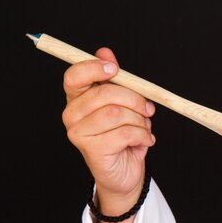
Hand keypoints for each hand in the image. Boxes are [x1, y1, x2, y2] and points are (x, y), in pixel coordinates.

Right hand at [62, 47, 155, 212]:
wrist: (124, 171)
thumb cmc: (123, 133)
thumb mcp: (123, 102)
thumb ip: (114, 78)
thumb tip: (105, 52)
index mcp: (77, 98)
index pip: (74, 75)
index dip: (94, 68)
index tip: (115, 69)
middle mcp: (72, 114)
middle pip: (104, 93)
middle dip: (135, 99)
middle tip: (149, 108)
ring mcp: (78, 133)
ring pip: (117, 113)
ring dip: (140, 120)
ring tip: (145, 127)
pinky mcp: (91, 150)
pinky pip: (125, 133)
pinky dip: (143, 135)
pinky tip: (145, 140)